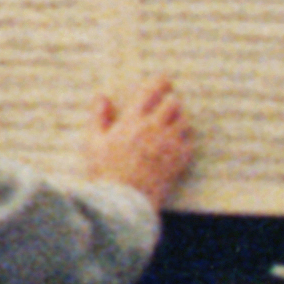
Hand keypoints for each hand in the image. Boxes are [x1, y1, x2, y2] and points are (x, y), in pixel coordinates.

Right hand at [82, 75, 197, 197]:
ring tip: (171, 126)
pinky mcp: (178, 162)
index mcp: (133, 120)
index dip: (160, 82)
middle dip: (170, 102)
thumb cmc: (104, 172)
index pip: (153, 90)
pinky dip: (186, 142)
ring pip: (185, 121)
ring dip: (179, 120)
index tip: (162, 82)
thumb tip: (102, 97)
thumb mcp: (93, 142)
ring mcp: (169, 145)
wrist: (122, 202)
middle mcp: (155, 128)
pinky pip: (190, 144)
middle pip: (174, 103)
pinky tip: (177, 146)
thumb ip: (98, 117)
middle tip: (165, 107)